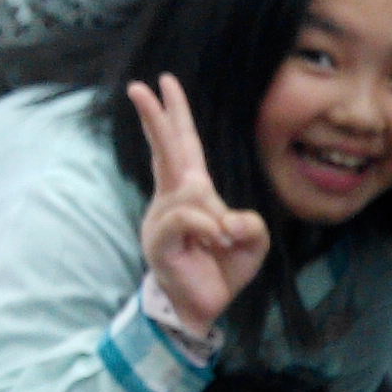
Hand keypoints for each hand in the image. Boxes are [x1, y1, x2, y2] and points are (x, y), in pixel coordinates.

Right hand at [128, 73, 269, 336]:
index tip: (165, 84)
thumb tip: (224, 220)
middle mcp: (172, 198)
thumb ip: (251, 224)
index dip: (176, 116)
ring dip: (214, 218)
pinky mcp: (158, 238)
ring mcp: (161, 217)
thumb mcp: (252, 242)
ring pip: (191, 193)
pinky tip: (212, 244)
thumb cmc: (223, 271)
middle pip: (165, 149)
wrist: (204, 308)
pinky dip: (207, 229)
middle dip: (155, 117)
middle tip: (138, 86)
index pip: (184, 146)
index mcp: (192, 192)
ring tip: (219, 244)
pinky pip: (185, 216)